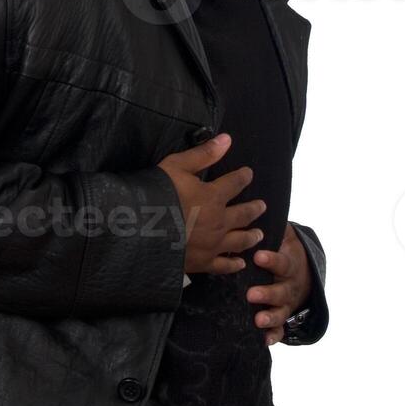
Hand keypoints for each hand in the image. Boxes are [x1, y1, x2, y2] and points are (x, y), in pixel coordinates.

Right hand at [157, 133, 265, 275]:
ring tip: (259, 234)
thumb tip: (227, 139)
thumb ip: (204, 154)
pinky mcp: (203, 262)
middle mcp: (219, 221)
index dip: (243, 177)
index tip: (249, 174)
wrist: (142, 230)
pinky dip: (234, 265)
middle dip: (254, 208)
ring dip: (251, 236)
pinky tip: (240, 264)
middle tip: (262, 206)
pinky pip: (224, 265)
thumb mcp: (177, 166)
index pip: (235, 183)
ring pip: (240, 241)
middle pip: (243, 214)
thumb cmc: (158, 194)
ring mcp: (213, 244)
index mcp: (214, 196)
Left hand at [246, 222, 311, 346]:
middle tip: (251, 294)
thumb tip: (256, 207)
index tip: (258, 255)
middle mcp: (289, 285)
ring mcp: (287, 303)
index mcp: (289, 263)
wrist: (306, 273)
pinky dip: (273, 335)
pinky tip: (264, 340)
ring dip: (270, 317)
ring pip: (281, 312)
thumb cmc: (286, 250)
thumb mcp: (285, 237)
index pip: (281, 262)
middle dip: (267, 293)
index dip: (271, 259)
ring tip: (258, 320)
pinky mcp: (284, 317)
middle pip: (281, 291)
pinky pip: (280, 330)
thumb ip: (275, 227)